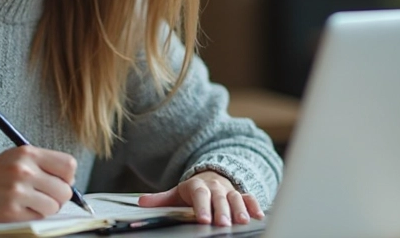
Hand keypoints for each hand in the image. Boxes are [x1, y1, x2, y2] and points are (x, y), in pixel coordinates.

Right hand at [0, 145, 76, 220]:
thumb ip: (41, 165)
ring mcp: (17, 191)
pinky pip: (38, 218)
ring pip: (54, 207)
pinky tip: (18, 209)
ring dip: (45, 209)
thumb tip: (69, 182)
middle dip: (59, 197)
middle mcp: (24, 170)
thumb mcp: (14, 158)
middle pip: (65, 190)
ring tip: (29, 203)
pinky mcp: (11, 211)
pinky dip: (32, 216)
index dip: (67, 177)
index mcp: (27, 153)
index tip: (59, 182)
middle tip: (44, 197)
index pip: (69, 165)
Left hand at [137, 171, 264, 225]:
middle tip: (223, 224)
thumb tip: (141, 202)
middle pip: (220, 198)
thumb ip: (160, 199)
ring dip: (240, 210)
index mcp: (198, 186)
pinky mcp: (241, 194)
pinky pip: (250, 198)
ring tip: (243, 222)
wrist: (211, 176)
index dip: (202, 207)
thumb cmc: (193, 190)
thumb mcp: (176, 193)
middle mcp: (215, 187)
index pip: (200, 196)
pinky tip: (258, 216)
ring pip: (237, 198)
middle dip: (223, 211)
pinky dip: (255, 206)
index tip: (203, 220)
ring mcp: (229, 190)